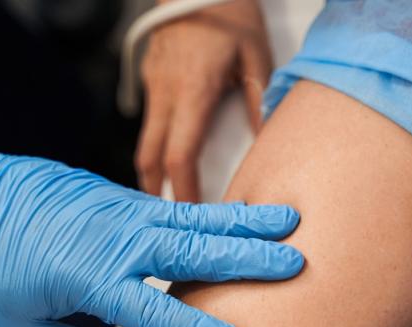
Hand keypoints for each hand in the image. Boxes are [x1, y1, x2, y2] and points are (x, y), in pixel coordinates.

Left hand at [0, 124, 302, 326]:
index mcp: (87, 279)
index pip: (155, 311)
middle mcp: (113, 241)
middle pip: (193, 253)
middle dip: (248, 260)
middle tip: (296, 263)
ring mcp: (119, 213)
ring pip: (194, 221)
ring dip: (245, 223)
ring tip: (291, 221)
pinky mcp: (119, 199)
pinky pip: (177, 209)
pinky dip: (216, 211)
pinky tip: (245, 215)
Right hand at [137, 0, 271, 200]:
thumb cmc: (230, 12)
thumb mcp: (256, 55)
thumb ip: (260, 100)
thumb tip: (266, 142)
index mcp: (192, 92)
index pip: (180, 155)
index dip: (185, 190)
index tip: (195, 215)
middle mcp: (166, 93)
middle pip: (150, 157)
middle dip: (158, 192)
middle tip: (169, 220)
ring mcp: (153, 84)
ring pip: (145, 141)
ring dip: (154, 171)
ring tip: (169, 195)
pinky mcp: (150, 75)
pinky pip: (149, 120)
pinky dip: (156, 144)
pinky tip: (170, 153)